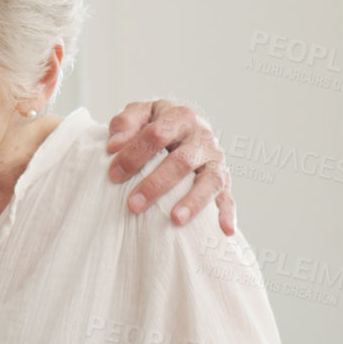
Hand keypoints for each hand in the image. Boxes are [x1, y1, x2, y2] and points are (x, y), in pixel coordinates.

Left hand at [104, 100, 235, 235]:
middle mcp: (202, 137)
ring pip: (209, 180)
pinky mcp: (224, 178)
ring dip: (193, 201)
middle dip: (157, 184)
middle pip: (182, 160)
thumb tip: (114, 145)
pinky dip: (227, 212)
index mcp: (180, 117)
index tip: (114, 174)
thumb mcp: (140, 113)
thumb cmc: (157, 123)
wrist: (186, 124)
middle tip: (133, 205)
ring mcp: (215, 159)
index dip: (134, 154)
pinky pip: (228, 196)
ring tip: (175, 219)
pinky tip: (223, 230)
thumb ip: (125, 122)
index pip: (158, 134)